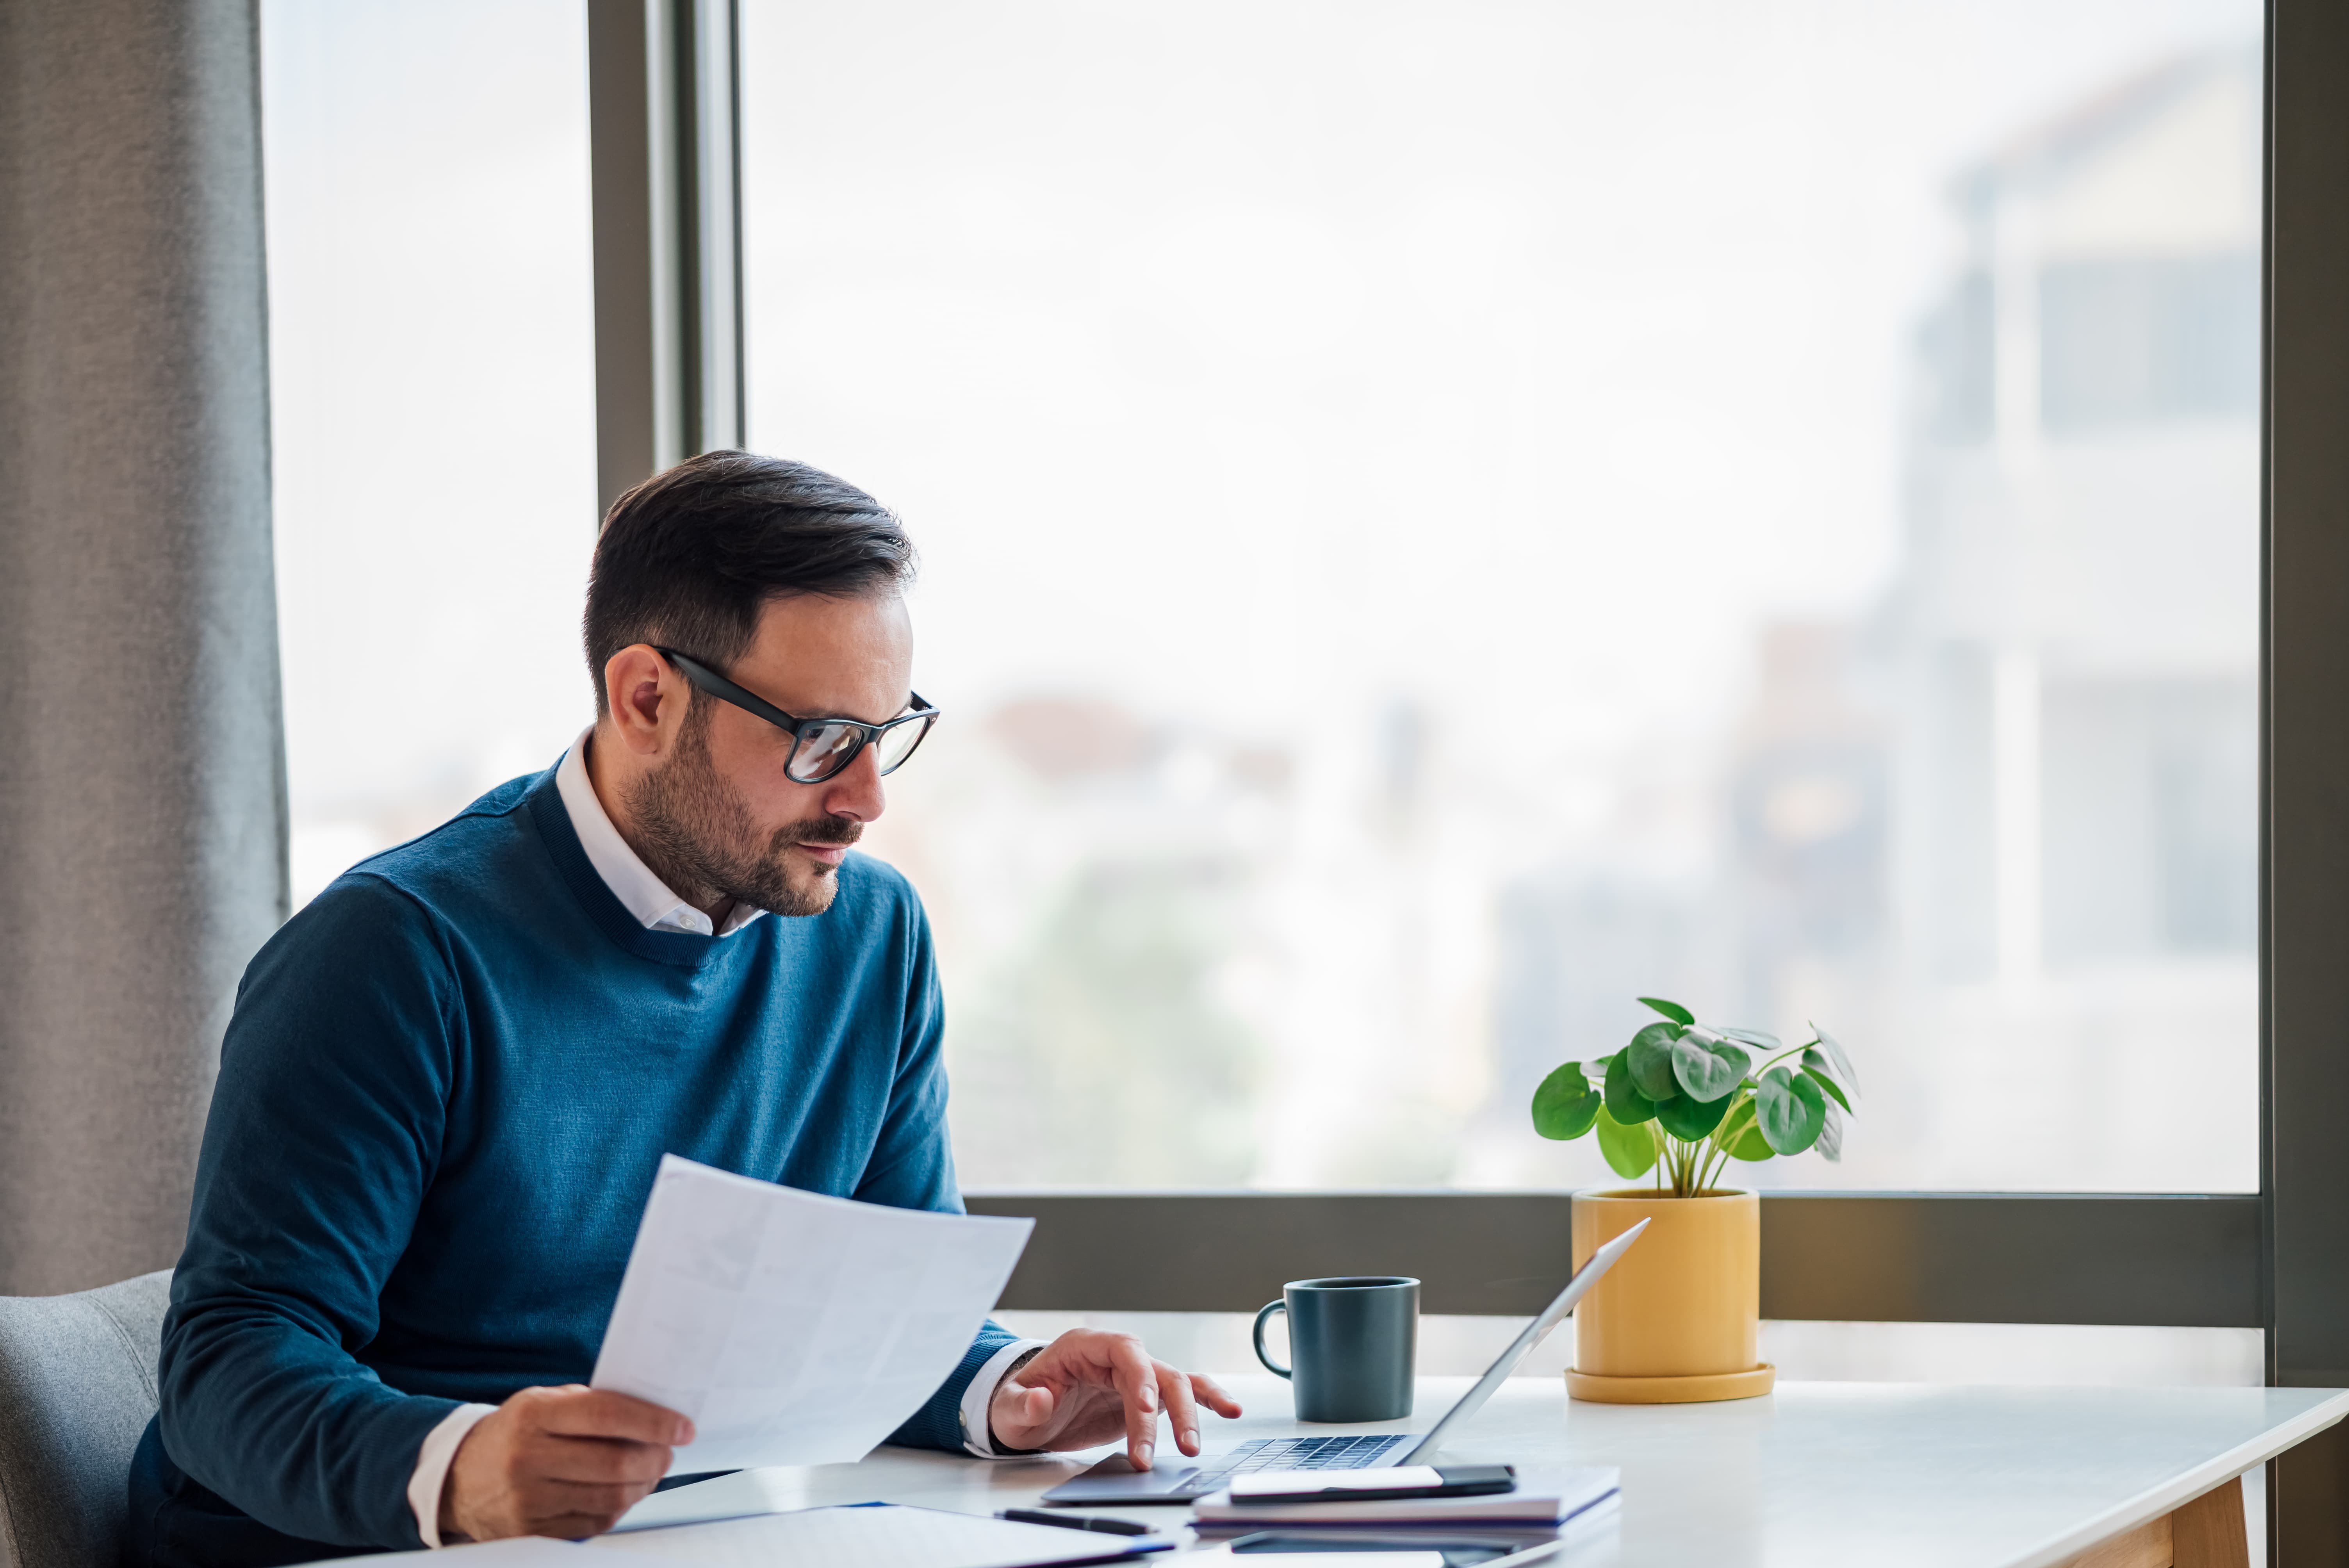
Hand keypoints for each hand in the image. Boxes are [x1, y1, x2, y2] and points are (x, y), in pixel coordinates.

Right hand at [439, 1384, 692, 1542]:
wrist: (460, 1477)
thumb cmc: (516, 1433)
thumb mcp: (544, 1403)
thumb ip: (593, 1405)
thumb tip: (655, 1416)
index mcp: (534, 1415)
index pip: (607, 1416)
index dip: (653, 1422)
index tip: (683, 1427)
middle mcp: (527, 1457)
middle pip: (615, 1463)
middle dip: (655, 1458)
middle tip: (669, 1451)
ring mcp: (527, 1499)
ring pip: (611, 1497)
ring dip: (644, 1484)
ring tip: (650, 1471)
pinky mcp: (531, 1530)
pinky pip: (595, 1522)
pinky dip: (620, 1507)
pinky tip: (623, 1492)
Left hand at [986, 1330, 1242, 1470]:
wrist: (1027, 1413)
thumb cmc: (1019, 1404)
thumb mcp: (1008, 1407)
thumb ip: (1022, 1404)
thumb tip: (1040, 1399)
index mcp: (1086, 1346)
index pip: (1124, 1352)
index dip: (1141, 1378)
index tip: (1147, 1411)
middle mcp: (1116, 1356)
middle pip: (1156, 1372)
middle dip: (1168, 1411)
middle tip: (1168, 1451)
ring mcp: (1134, 1376)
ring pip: (1177, 1382)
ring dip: (1192, 1411)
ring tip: (1195, 1445)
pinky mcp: (1146, 1398)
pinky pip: (1182, 1392)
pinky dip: (1206, 1399)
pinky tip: (1230, 1410)